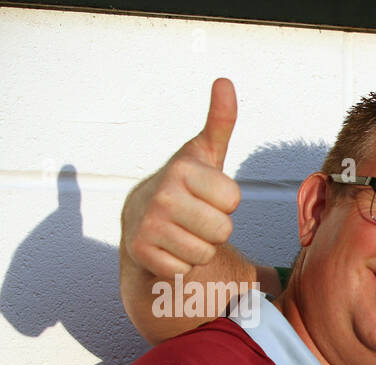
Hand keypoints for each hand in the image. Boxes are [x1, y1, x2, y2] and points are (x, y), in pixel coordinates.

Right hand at [121, 78, 239, 278]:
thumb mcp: (204, 153)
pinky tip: (169, 247)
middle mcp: (162, 195)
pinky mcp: (141, 253)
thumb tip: (225, 82)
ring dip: (200, 247)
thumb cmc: (185, 185)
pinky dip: (181, 264)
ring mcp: (148, 225)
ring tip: (183, 230)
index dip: (225, 201)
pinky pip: (185, 270)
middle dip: (216, 227)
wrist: (141, 215)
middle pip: (223, 229)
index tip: (207, 193)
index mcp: (182, 170)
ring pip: (206, 252)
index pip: (233, 199)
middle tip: (196, 216)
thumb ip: (220, 121)